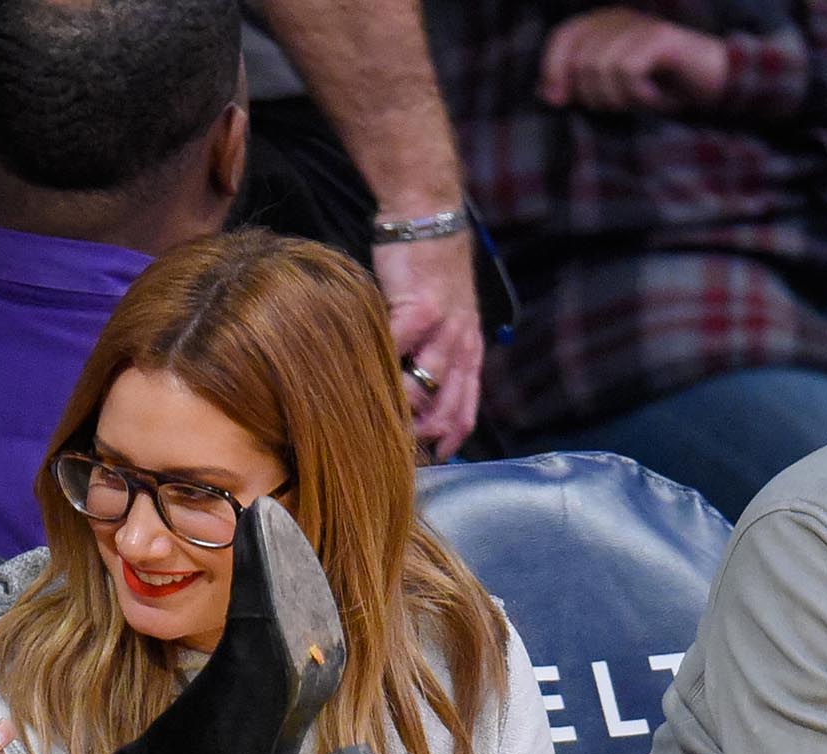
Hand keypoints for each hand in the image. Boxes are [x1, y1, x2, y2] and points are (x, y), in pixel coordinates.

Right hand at [372, 235, 482, 459]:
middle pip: (447, 406)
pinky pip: (396, 351)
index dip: (448, 439)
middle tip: (394, 452)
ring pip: (424, 386)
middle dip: (422, 435)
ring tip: (373, 424)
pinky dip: (376, 369)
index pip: (466, 408)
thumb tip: (406, 392)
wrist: (428, 219)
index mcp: (469, 349)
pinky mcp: (419, 309)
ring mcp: (444, 327)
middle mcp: (463, 343)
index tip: (429, 461)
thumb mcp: (443, 317)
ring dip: (398, 409)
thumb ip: (430, 352)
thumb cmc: (427, 270)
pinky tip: (357, 381)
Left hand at [537, 9, 730, 112]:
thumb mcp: (611, 92)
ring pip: (600, 67)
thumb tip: (544, 92)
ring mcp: (641, 25)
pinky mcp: (660, 38)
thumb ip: (577, 88)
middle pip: (580, 60)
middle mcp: (620, 18)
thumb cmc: (659, 89)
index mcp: (604, 26)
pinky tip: (653, 97)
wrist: (712, 84)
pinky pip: (626, 70)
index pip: (562, 37)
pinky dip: (636, 93)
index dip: (552, 68)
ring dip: (616, 98)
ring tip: (639, 101)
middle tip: (619, 104)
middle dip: (591, 95)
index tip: (558, 99)